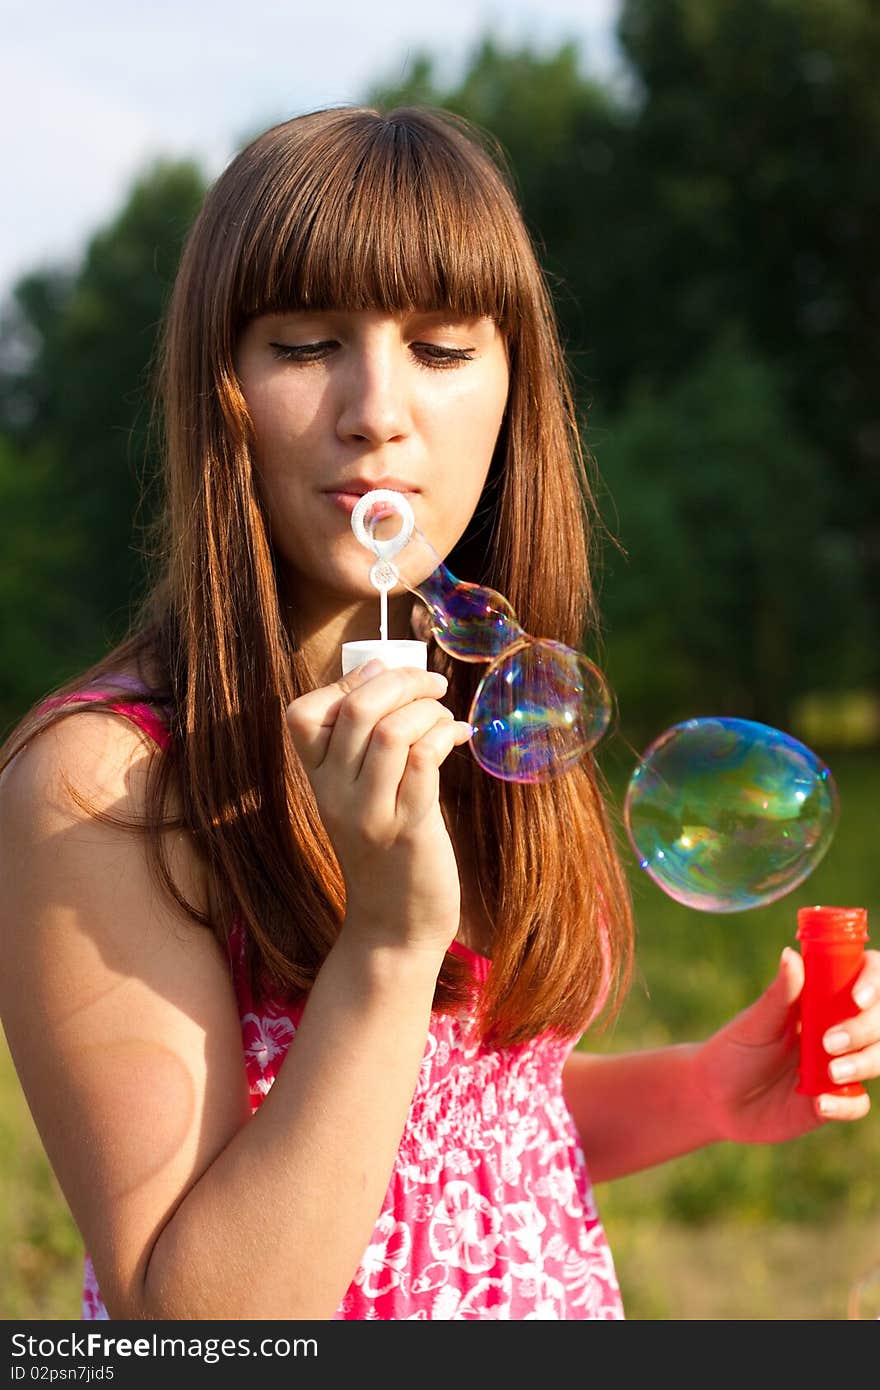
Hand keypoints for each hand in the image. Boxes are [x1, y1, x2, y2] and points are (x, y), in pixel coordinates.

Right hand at [286, 661, 471, 952]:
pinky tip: (459, 739)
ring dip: (428, 710)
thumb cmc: (386, 852)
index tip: (388, 675)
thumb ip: (364, 747)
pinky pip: (424, 759)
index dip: (349, 681)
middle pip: (356, 709)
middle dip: (402, 681)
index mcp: (316, 782)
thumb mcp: (359, 797)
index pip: (303, 713)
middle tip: (433, 684)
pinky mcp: (408, 827)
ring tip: (446, 718)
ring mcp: (369, 812)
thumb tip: (391, 674)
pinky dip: (444, 736)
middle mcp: (334, 794)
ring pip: (391, 730)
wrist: (395, 927)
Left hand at [692, 947, 879, 1143]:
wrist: (716, 1100)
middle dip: (865, 1028)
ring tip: (830, 1073)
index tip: (857, 998)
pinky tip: (820, 1104)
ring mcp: (840, 1064)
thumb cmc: (733, 1051)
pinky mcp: (834, 1100)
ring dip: (863, 1063)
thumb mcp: (755, 1023)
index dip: (872, 982)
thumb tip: (791, 955)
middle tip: (829, 1041)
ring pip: (878, 1057)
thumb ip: (779, 994)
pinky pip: (858, 1103)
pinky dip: (846, 1104)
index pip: (865, 979)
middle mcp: (838, 1029)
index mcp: (821, 1000)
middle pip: (879, 1020)